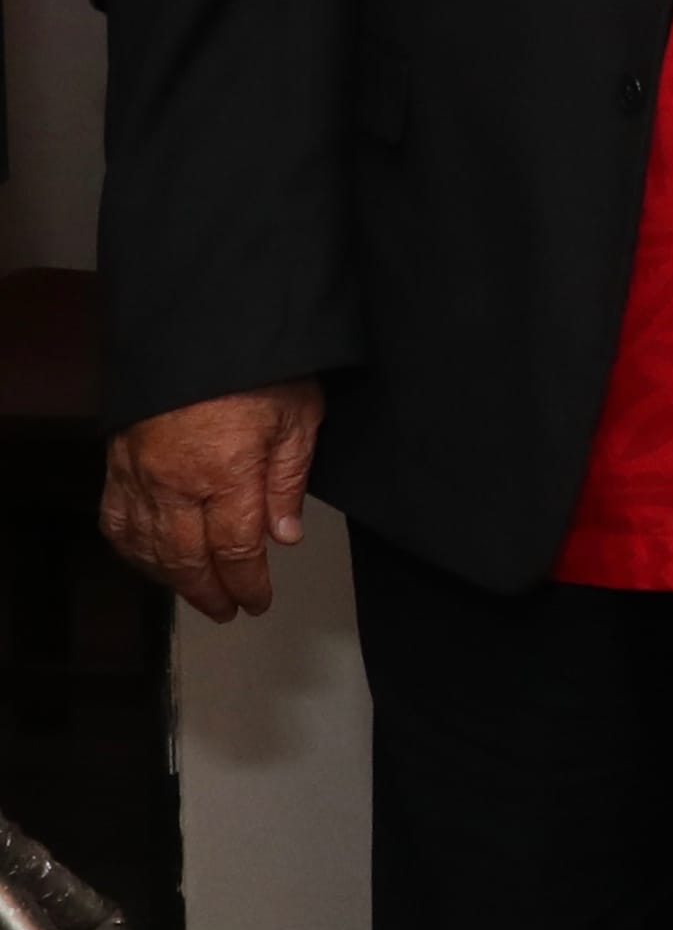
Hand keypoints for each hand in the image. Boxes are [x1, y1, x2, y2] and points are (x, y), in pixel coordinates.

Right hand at [102, 382, 326, 620]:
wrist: (203, 320)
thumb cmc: (260, 363)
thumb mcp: (299, 415)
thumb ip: (288, 480)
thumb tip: (284, 537)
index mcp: (226, 473)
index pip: (236, 550)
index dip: (246, 583)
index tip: (257, 601)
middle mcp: (175, 482)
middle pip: (186, 559)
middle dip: (209, 591)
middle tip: (227, 610)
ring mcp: (139, 473)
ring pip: (146, 546)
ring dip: (169, 578)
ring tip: (195, 592)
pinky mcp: (117, 460)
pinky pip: (116, 519)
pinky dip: (131, 547)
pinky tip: (148, 557)